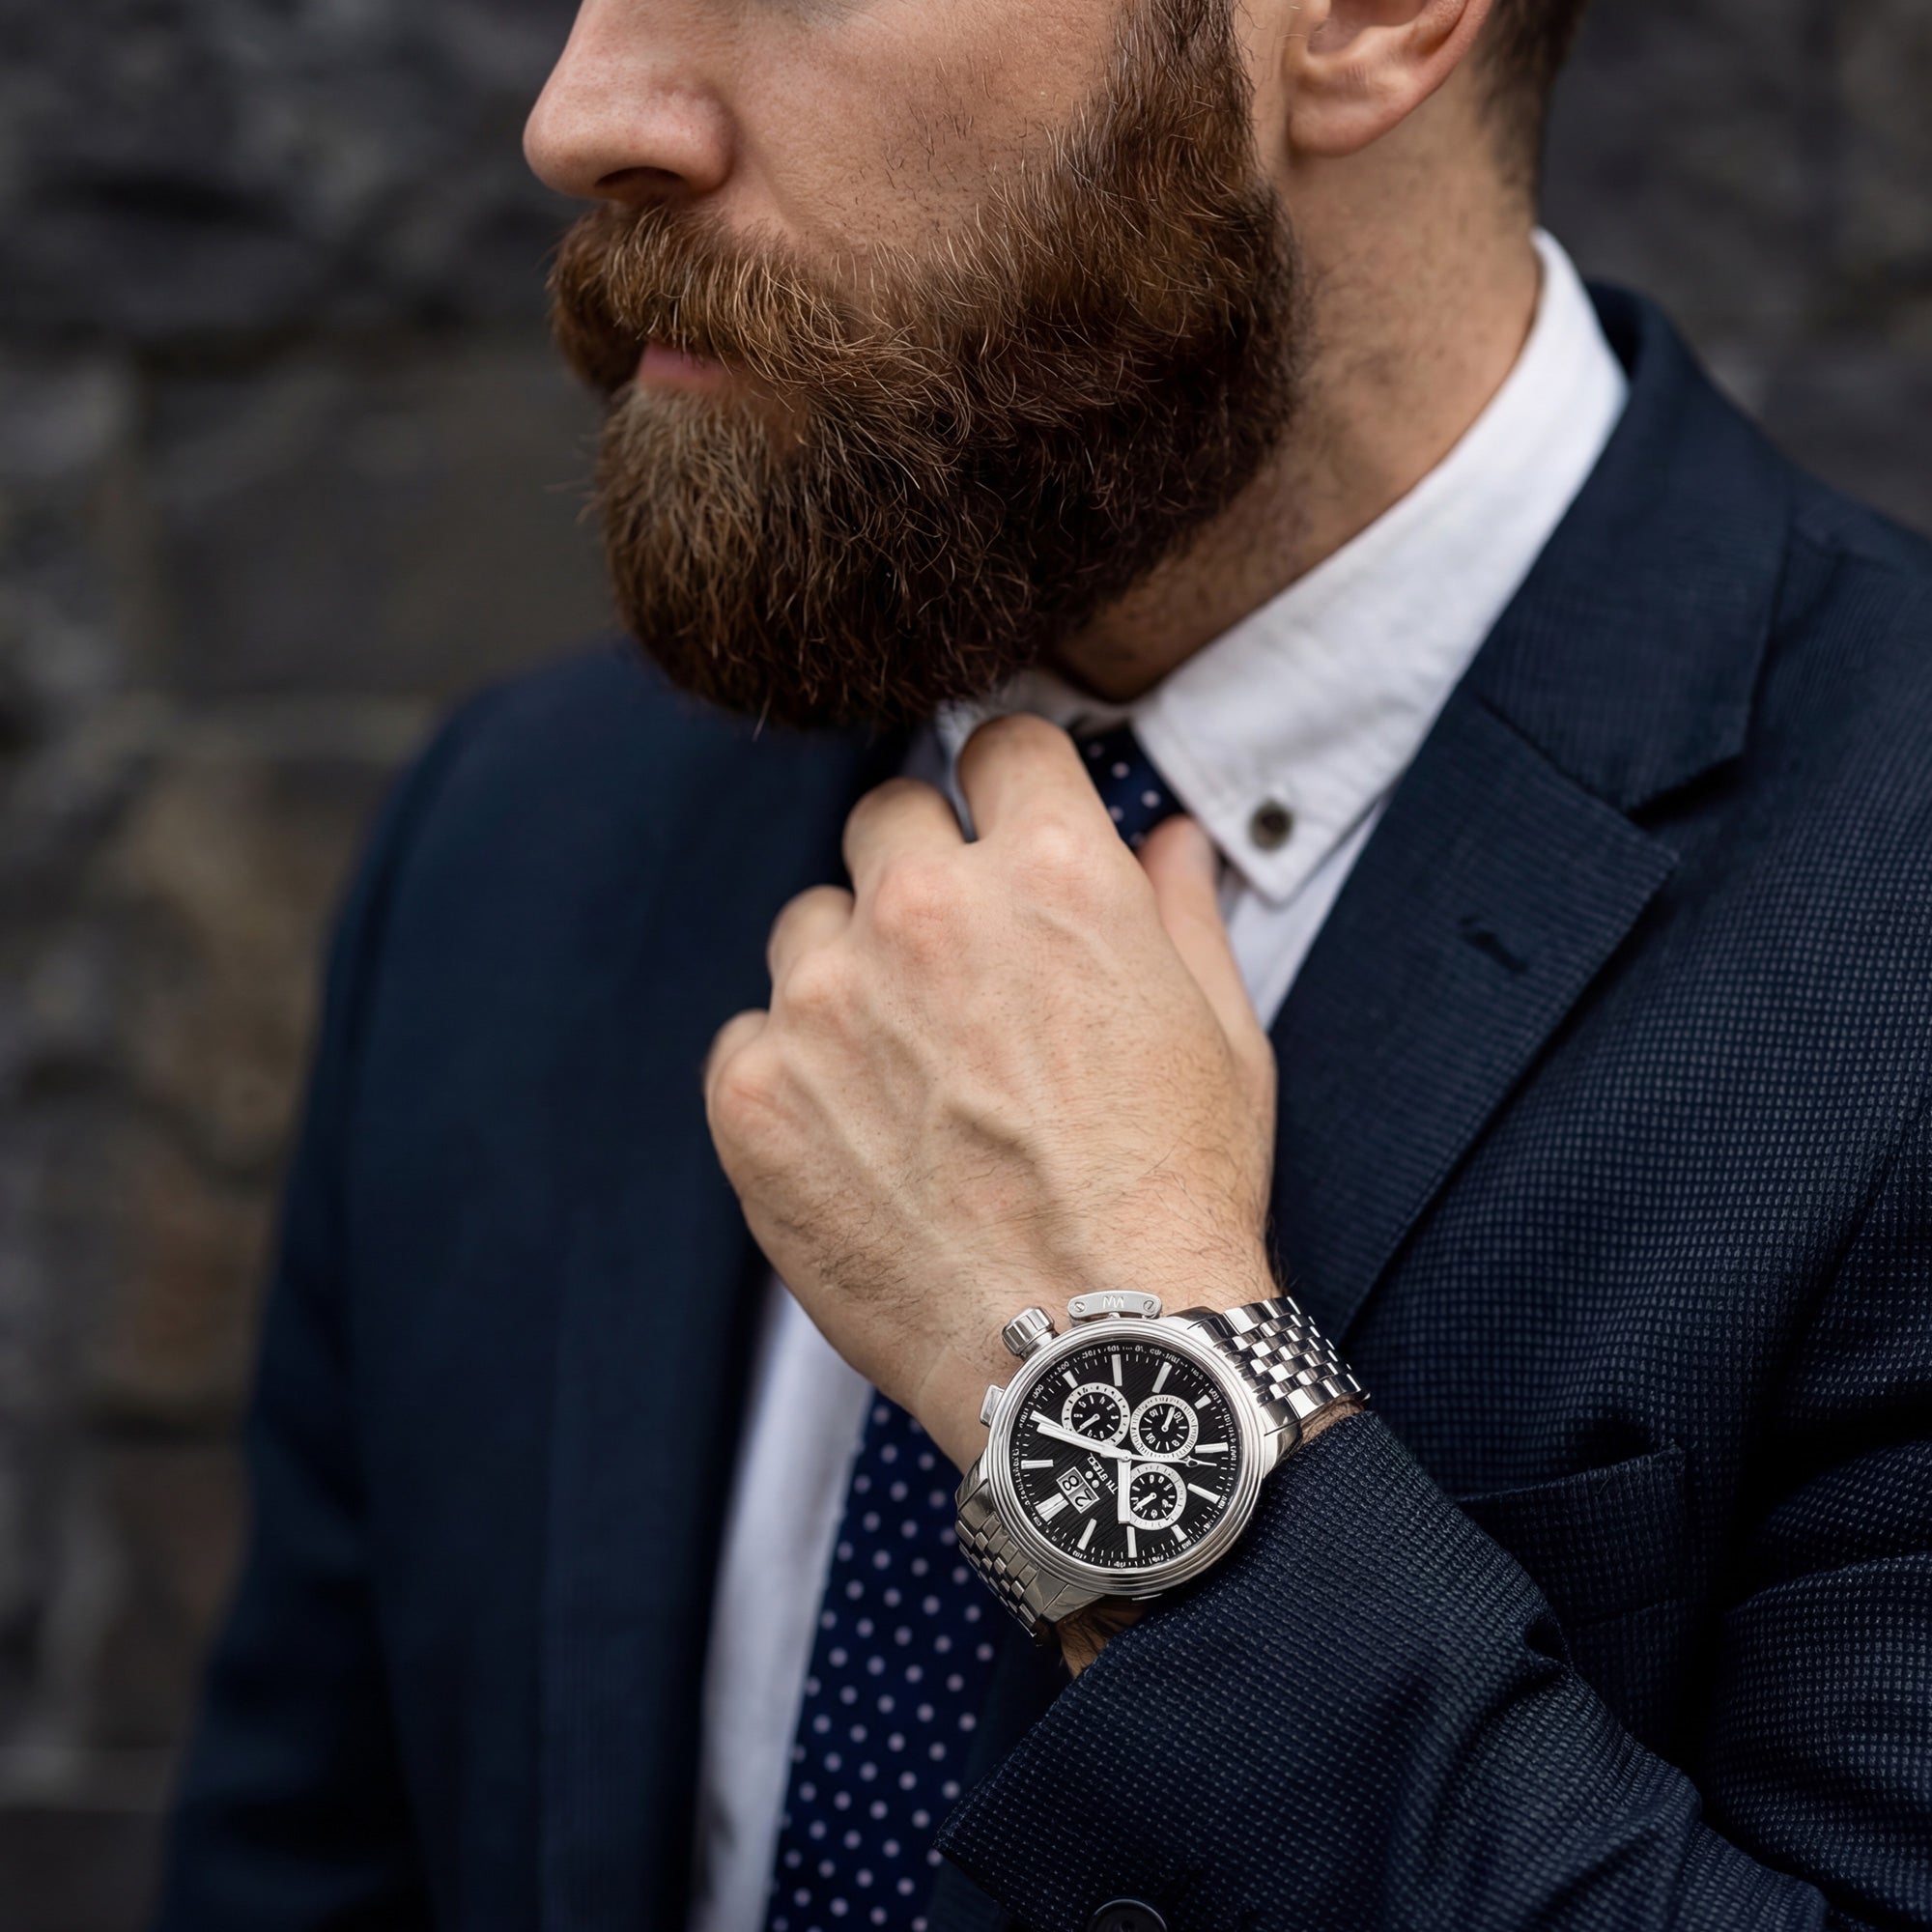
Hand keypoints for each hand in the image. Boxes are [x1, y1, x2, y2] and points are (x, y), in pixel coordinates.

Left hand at [704, 715, 1277, 1472]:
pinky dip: (792, 1069)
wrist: (1089, 1360)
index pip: (1000, 747)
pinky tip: (858, 1138)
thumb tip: (1167, 837)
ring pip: (808, 924)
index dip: (1013, 789)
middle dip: (923, 870)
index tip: (1008, 831)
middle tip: (959, 966)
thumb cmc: (1175, 1198)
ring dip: (850, 970)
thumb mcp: (1222, 1034)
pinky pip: (750, 1035)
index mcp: (1048, 874)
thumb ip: (1179, 908)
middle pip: (886, 817)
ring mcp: (823, 1002)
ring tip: (910, 1075)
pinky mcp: (754, 1094)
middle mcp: (921, 913)